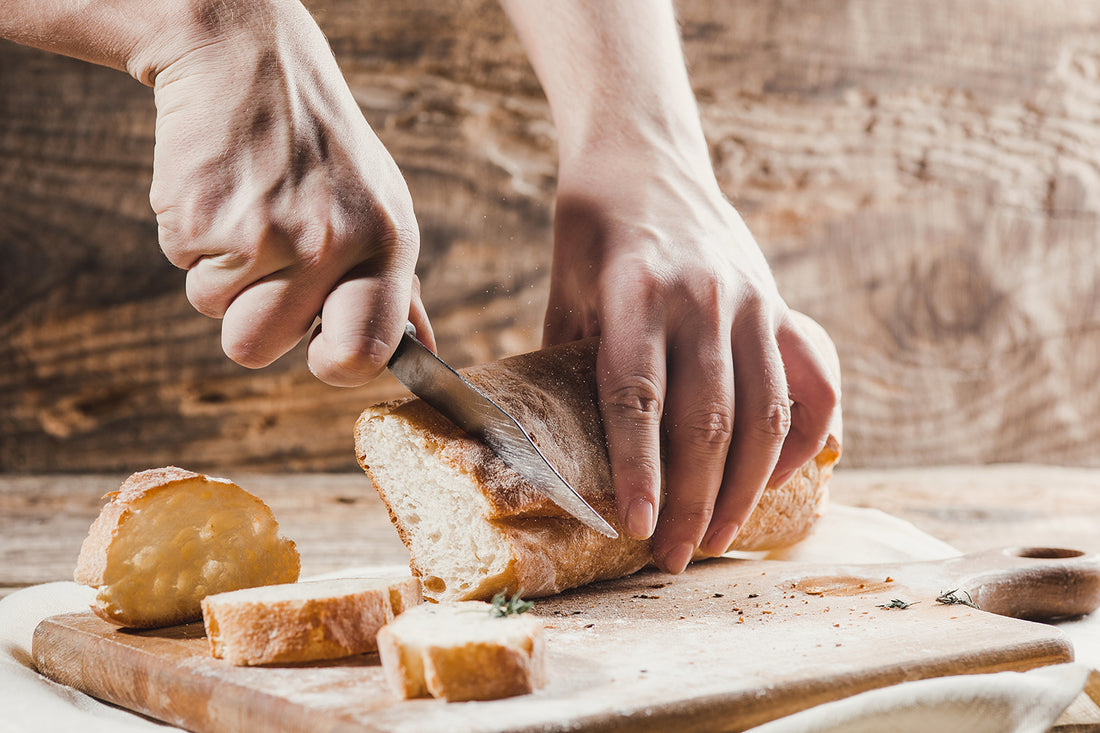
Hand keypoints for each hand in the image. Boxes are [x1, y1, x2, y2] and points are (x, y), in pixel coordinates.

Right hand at [148, 0, 432, 384]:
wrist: (247, 57)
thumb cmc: (321, 146)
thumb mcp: (382, 205)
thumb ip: (398, 287)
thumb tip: (426, 355)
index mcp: (387, 243)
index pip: (365, 353)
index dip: (335, 364)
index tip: (322, 350)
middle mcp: (333, 244)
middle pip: (258, 349)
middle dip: (249, 318)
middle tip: (264, 257)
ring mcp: (266, 233)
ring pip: (214, 313)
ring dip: (219, 275)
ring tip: (246, 210)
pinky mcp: (203, 217)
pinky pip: (182, 267)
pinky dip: (191, 236)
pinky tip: (220, 188)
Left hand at [546, 146, 838, 572]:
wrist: (645, 157)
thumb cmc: (592, 230)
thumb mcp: (566, 290)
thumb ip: (572, 365)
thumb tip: (563, 450)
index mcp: (636, 293)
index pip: (639, 398)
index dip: (640, 471)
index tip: (634, 527)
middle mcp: (702, 298)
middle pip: (706, 422)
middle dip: (691, 502)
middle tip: (670, 557)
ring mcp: (752, 300)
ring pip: (764, 416)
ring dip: (745, 489)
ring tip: (717, 538)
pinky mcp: (780, 305)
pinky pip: (813, 384)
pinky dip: (803, 439)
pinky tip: (777, 479)